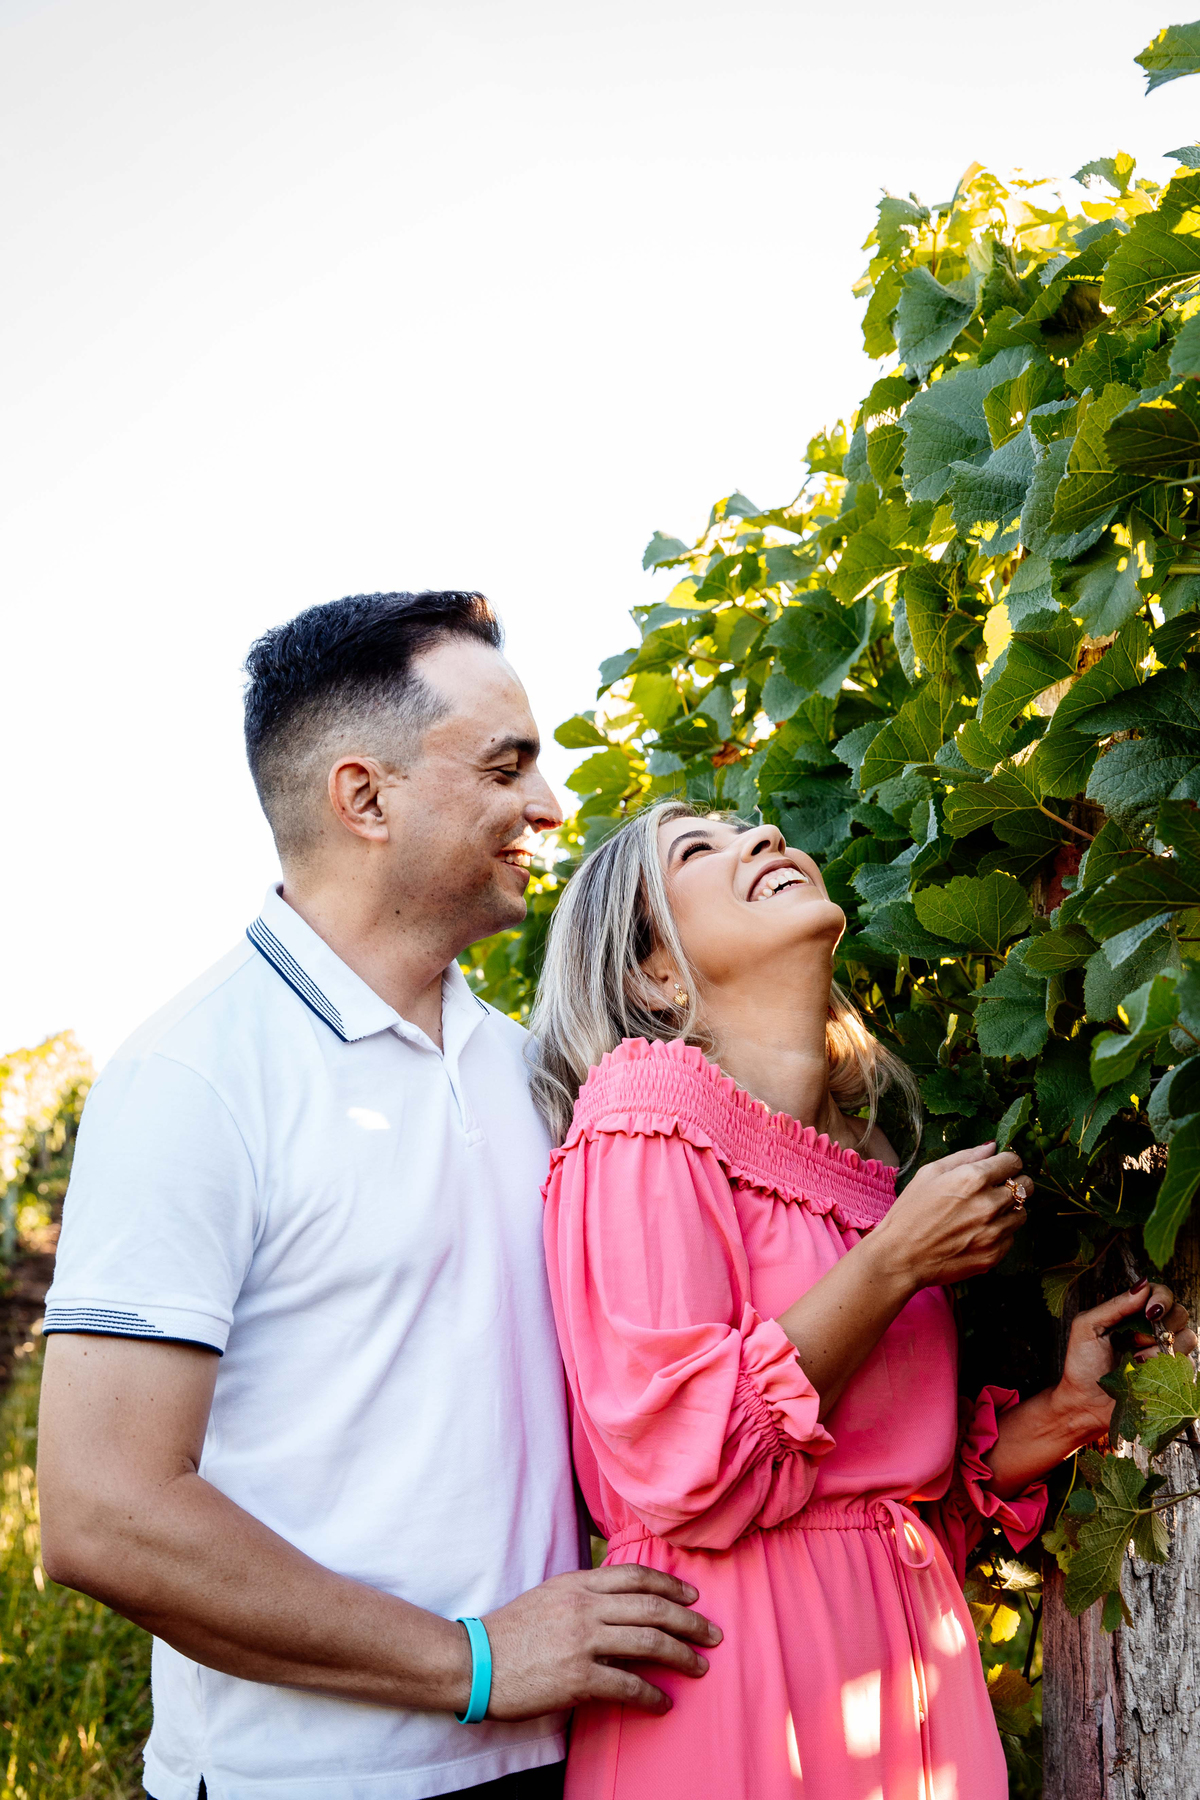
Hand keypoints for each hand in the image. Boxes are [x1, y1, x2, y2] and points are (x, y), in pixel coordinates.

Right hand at [482, 1565, 721, 1717]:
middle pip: (652, 1607)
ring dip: (681, 1655)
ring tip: (699, 1667)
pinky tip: (663, 1703)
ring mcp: (582, 1641)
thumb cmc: (511, 1631)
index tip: (693, 1597)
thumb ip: (584, 1594)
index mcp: (578, 1583)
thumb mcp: (549, 1596)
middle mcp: (585, 1606)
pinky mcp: (578, 1677)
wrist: (476, 1662)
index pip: (636, 1575)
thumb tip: (621, 1601)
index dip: (670, 1584)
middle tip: (713, 1634)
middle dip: (689, 1621)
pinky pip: (627, 1684)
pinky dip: (652, 1694)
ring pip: (648, 1642)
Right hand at [869, 1141, 1029, 1291]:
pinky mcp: (994, 1254)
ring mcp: (994, 1232)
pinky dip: (1000, 1233)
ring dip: (1008, 1211)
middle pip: (1025, 1186)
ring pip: (1022, 1213)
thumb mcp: (930, 1173)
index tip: (1000, 1169)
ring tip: (984, 1214)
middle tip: (996, 1190)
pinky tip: (977, 1233)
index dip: (1007, 1163)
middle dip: (1013, 1184)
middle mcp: (989, 1204)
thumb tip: (991, 1147)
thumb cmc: (910, 1212)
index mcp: (973, 1178)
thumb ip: (965, 1157)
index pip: (1014, 1162)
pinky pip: (1011, 1238)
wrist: (901, 1256)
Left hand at [1052, 1277, 1198, 1443]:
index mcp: (1133, 1315)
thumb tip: (1143, 1286)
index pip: (1160, 1294)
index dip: (1162, 1298)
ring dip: (1161, 1348)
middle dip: (1163, 1324)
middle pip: (1180, 1313)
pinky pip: (1186, 1365)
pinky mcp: (1172, 1378)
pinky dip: (1165, 1367)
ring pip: (1188, 1338)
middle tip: (1136, 1339)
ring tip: (1136, 1360)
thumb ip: (1115, 1306)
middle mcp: (1153, 1332)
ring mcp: (1165, 1355)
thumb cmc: (1082, 1364)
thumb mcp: (1087, 1327)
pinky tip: (1144, 1373)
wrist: (1085, 1403)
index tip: (1150, 1312)